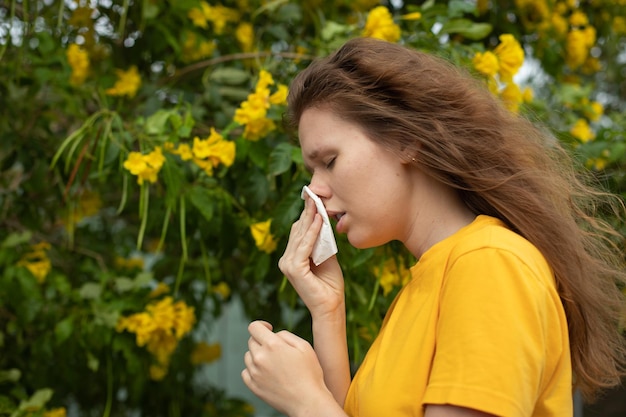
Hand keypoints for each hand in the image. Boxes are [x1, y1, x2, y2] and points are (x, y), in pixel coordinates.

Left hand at [242, 321, 336, 415]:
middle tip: (276, 350)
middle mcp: (260, 358)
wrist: (308, 401)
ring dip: (257, 355)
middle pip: (251, 341)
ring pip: (248, 356)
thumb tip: (273, 334)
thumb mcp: (304, 346)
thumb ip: (285, 335)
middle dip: (262, 341)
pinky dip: (253, 370)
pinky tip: (266, 373)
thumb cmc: (310, 373)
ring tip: (273, 363)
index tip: (269, 329)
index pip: (254, 327)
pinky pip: (246, 372)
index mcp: (272, 345)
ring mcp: (255, 373)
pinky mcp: (253, 386)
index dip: (262, 325)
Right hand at [278, 197, 344, 318]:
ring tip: (317, 202)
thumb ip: (321, 241)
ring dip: (310, 218)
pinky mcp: (294, 269)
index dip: (306, 214)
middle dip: (307, 212)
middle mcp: (286, 260)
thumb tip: (321, 219)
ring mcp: (287, 265)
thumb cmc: (330, 284)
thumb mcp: (327, 256)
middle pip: (298, 231)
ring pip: (300, 236)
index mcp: (291, 257)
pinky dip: (312, 232)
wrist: (331, 306)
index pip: (298, 232)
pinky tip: (319, 220)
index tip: (313, 197)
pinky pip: (304, 246)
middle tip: (314, 193)